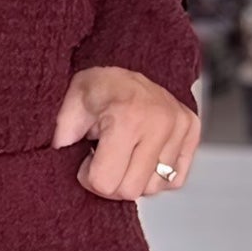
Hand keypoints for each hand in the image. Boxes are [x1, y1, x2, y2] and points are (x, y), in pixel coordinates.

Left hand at [53, 66, 199, 199]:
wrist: (133, 59)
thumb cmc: (101, 86)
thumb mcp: (71, 103)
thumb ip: (61, 133)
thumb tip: (58, 155)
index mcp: (128, 117)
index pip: (105, 183)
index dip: (89, 176)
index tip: (87, 159)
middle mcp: (160, 124)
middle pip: (130, 191)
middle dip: (111, 181)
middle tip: (105, 157)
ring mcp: (180, 129)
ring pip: (153, 188)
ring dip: (134, 177)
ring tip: (125, 152)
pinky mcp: (193, 133)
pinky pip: (174, 180)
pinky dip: (156, 174)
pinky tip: (143, 154)